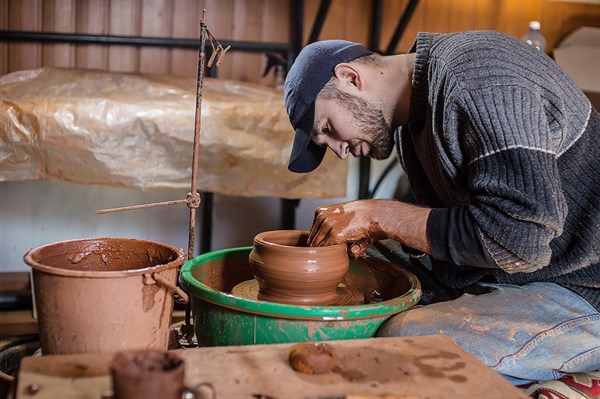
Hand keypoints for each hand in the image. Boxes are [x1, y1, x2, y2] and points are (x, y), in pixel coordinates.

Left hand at [308, 199, 432, 257]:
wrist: (376, 214)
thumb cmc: (364, 217)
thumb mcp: (347, 220)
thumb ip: (341, 233)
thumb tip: (350, 251)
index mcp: (321, 211)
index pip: (312, 231)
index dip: (319, 241)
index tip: (325, 247)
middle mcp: (322, 217)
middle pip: (313, 239)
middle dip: (321, 248)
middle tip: (331, 253)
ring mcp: (327, 225)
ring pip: (317, 245)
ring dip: (325, 252)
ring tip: (337, 253)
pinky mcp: (334, 235)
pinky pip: (325, 249)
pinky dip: (330, 254)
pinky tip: (338, 253)